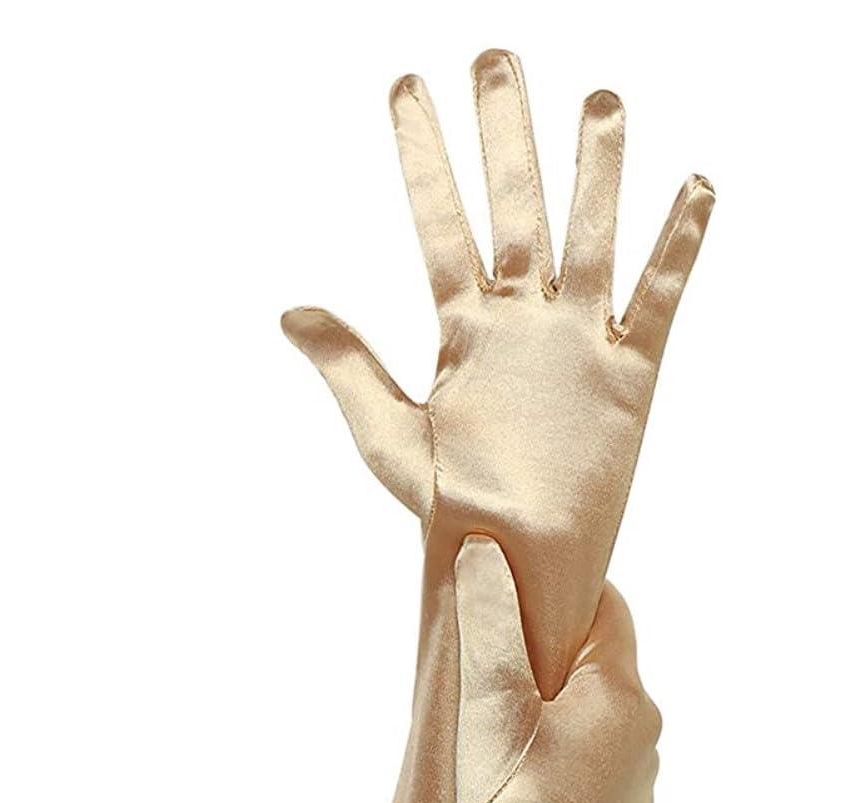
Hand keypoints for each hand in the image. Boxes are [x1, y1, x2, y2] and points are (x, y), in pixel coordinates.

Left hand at [283, 49, 713, 698]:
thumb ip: (348, 367)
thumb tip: (291, 309)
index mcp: (461, 331)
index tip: (406, 87)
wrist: (514, 564)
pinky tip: (692, 187)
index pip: (439, 222)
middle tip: (497, 57)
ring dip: (596, 171)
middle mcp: (521, 323)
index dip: (422, 157)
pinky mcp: (629, 375)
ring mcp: (576, 343)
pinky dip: (677, 245)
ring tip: (602, 99)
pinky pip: (658, 296)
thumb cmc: (450, 512)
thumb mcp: (388, 437)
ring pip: (590, 235)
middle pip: (516, 208)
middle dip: (506, 135)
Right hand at [454, 535, 659, 802]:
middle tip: (471, 655)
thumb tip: (487, 550)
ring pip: (582, 726)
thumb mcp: (491, 706)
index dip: (554, 587)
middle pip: (591, 668)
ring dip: (535, 714)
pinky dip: (540, 763)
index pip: (605, 608)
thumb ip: (489, 625)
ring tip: (474, 730)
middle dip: (534, 654)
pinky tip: (497, 789)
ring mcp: (629, 794)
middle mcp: (642, 741)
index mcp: (624, 698)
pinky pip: (576, 774)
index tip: (502, 583)